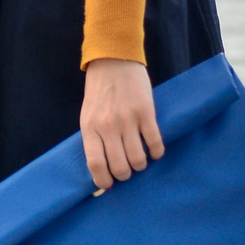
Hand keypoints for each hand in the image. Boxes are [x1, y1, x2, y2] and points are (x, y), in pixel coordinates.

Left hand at [80, 58, 164, 191]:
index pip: (95, 163)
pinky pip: (154, 142)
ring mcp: (128, 119)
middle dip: (125, 175)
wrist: (114, 60)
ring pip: (138, 158)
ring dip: (140, 165)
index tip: (109, 185)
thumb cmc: (100, 90)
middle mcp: (108, 125)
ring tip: (140, 161)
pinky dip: (156, 152)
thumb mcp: (88, 113)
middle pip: (119, 166)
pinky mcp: (146, 112)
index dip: (103, 180)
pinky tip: (155, 151)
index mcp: (90, 126)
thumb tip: (101, 167)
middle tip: (127, 171)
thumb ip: (93, 137)